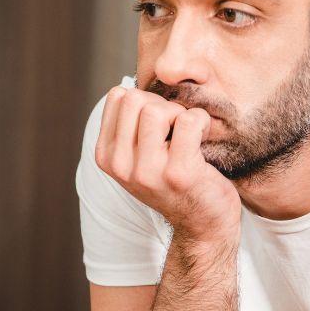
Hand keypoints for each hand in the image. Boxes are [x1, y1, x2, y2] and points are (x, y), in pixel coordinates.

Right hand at [95, 86, 240, 241]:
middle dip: (162, 105)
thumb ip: (130, 126)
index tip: (159, 124)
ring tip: (188, 135)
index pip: (117, 96)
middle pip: (134, 98)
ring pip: (157, 109)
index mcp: (106, 156)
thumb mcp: (138, 157)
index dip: (144, 100)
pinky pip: (189, 121)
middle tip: (176, 129)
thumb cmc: (174, 181)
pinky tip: (203, 140)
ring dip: (180, 114)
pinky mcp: (178, 173)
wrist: (203, 224)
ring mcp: (148, 172)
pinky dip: (202, 122)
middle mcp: (121, 166)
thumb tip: (134, 86)